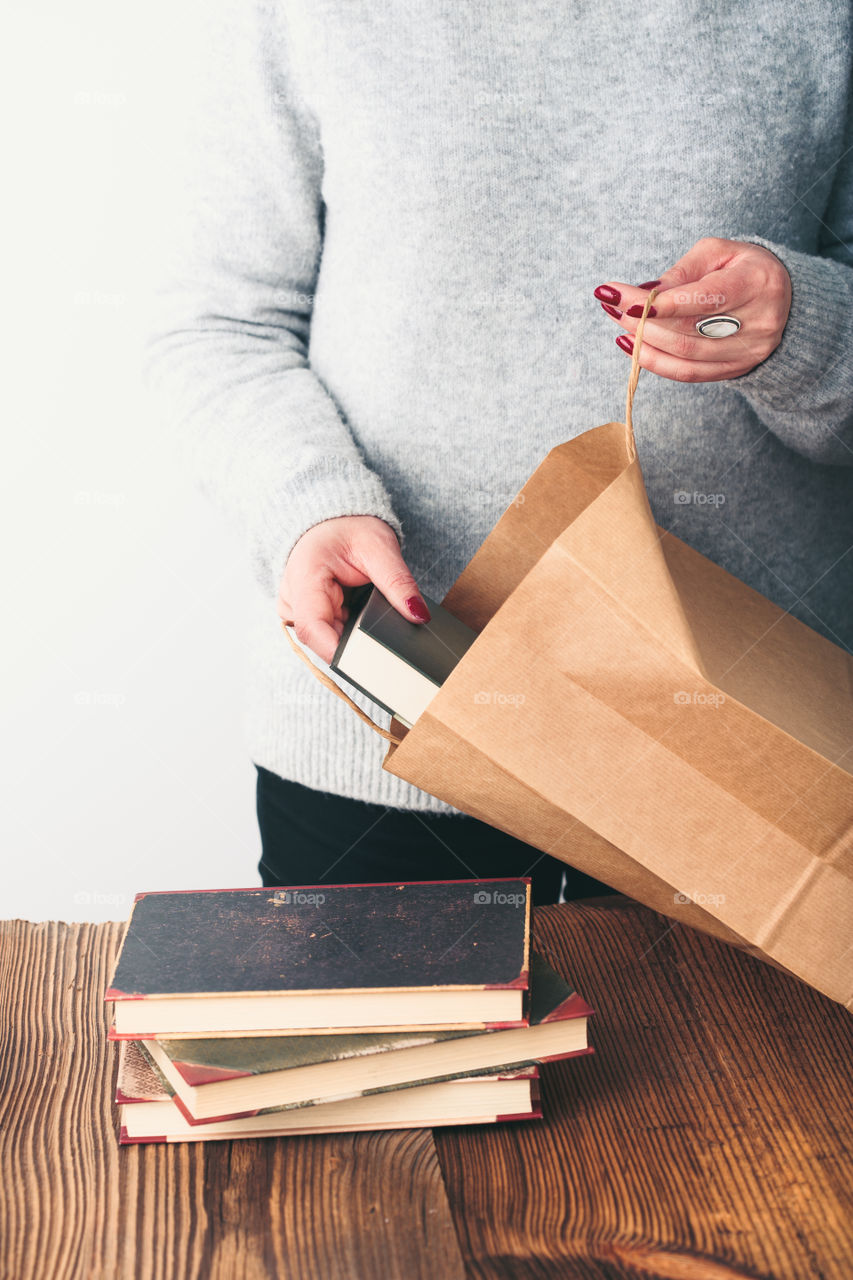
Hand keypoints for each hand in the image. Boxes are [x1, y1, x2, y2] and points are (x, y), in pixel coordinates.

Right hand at [278, 515, 429, 663]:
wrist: (333, 521)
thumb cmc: (349, 528)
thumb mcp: (380, 548)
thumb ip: (398, 583)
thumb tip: (419, 615)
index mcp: (303, 576)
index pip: (313, 627)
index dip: (338, 651)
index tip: (369, 664)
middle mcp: (292, 597)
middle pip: (321, 639)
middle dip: (354, 646)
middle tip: (388, 647)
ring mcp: (296, 609)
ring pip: (326, 640)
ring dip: (352, 637)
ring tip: (371, 616)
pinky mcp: (306, 615)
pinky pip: (328, 634)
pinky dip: (349, 631)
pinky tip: (362, 620)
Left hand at [594, 237, 791, 381]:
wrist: (785, 300)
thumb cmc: (742, 268)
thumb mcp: (718, 252)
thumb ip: (682, 271)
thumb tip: (644, 294)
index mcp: (757, 283)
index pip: (704, 298)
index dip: (660, 303)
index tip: (622, 297)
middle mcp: (758, 322)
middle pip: (688, 331)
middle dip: (641, 320)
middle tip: (611, 305)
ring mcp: (749, 351)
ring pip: (684, 356)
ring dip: (642, 341)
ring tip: (618, 322)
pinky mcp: (736, 370)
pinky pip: (687, 374)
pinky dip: (655, 362)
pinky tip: (632, 347)